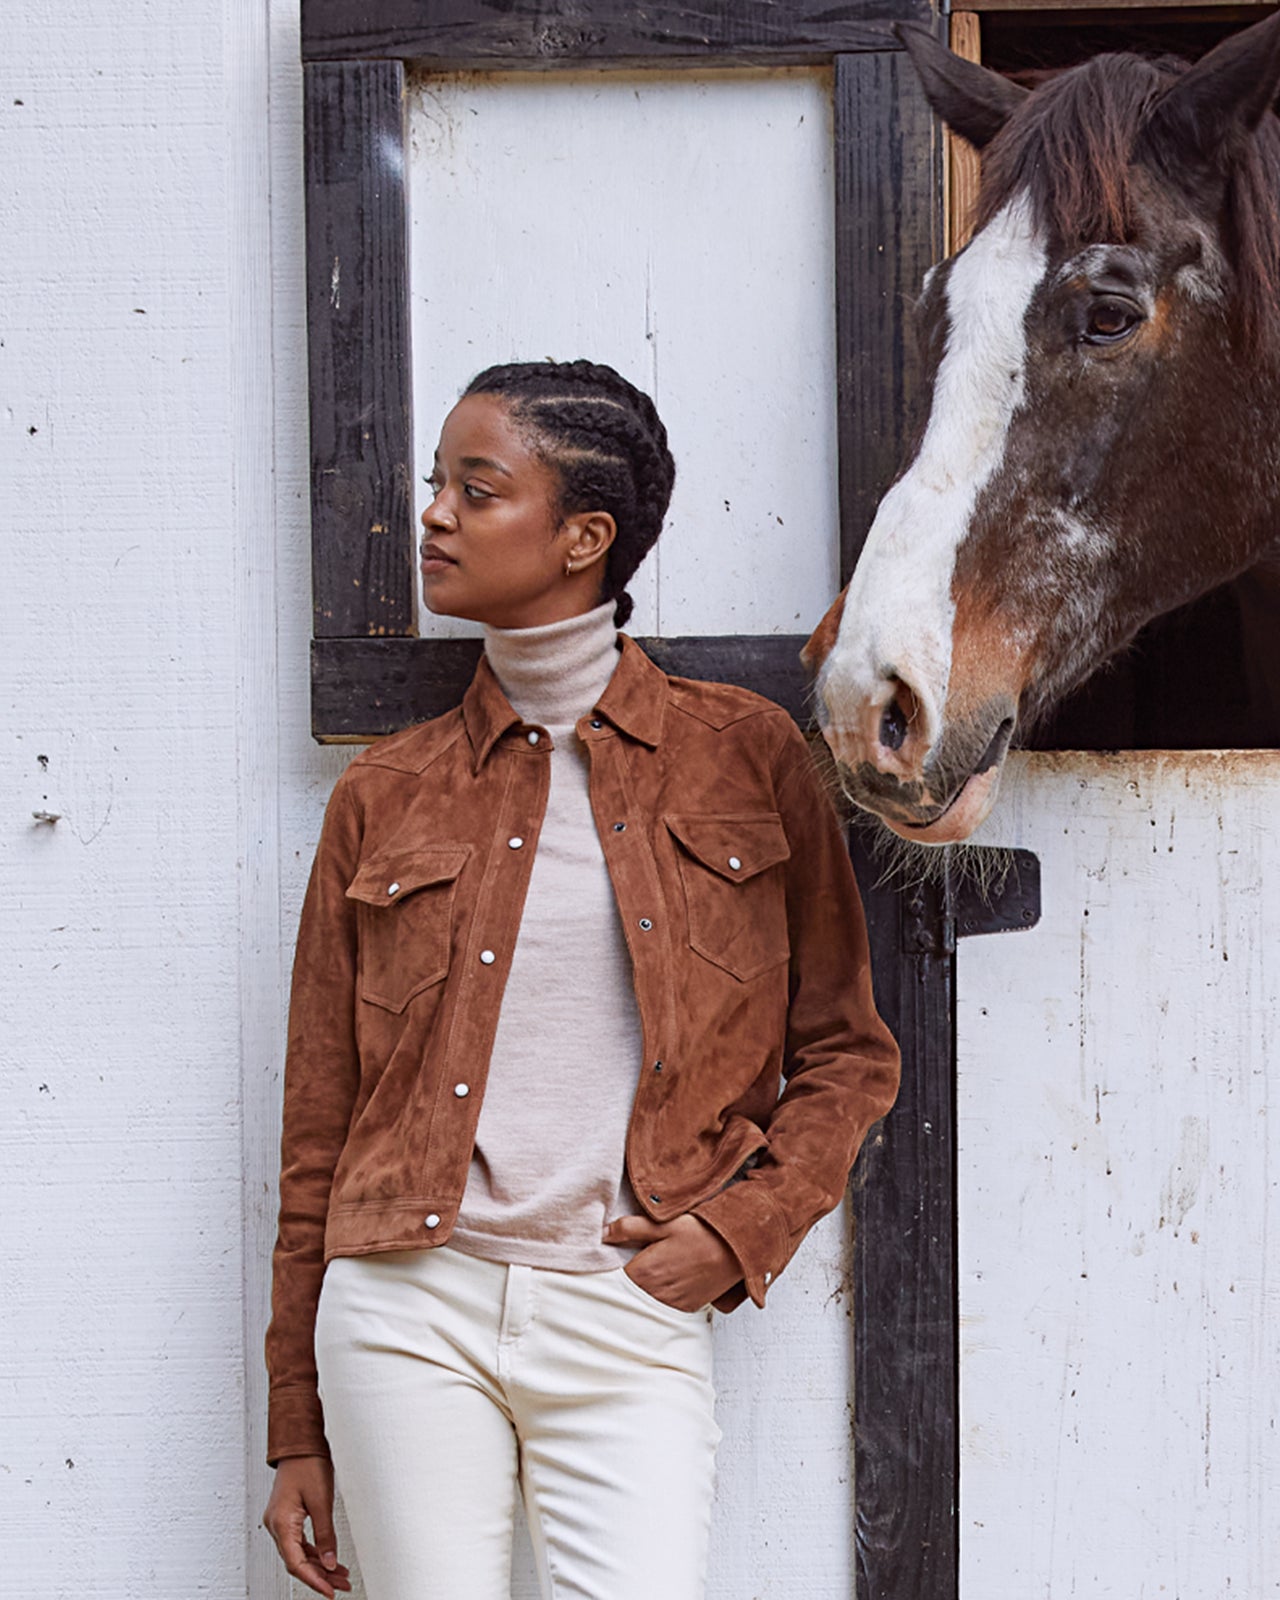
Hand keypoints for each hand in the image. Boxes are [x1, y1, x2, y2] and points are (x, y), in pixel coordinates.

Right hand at [263, 1455, 351, 1596]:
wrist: (300, 1443)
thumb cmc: (308, 1464)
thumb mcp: (322, 1501)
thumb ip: (326, 1535)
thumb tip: (330, 1563)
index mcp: (281, 1523)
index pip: (296, 1563)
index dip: (314, 1580)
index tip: (330, 1592)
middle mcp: (276, 1525)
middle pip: (297, 1562)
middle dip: (320, 1576)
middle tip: (341, 1585)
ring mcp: (280, 1522)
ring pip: (299, 1554)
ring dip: (319, 1566)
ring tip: (341, 1576)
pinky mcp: (287, 1518)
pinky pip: (299, 1543)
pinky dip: (315, 1553)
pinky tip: (330, 1559)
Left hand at [603, 1213, 741, 1311]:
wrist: (736, 1249)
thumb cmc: (700, 1233)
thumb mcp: (663, 1224)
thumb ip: (630, 1229)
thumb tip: (603, 1233)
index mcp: (644, 1272)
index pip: (612, 1281)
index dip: (608, 1271)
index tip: (608, 1262)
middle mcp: (654, 1294)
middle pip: (627, 1295)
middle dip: (624, 1284)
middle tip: (629, 1267)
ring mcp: (671, 1304)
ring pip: (644, 1303)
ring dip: (642, 1292)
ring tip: (651, 1274)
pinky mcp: (686, 1308)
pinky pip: (664, 1307)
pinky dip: (660, 1298)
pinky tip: (666, 1283)